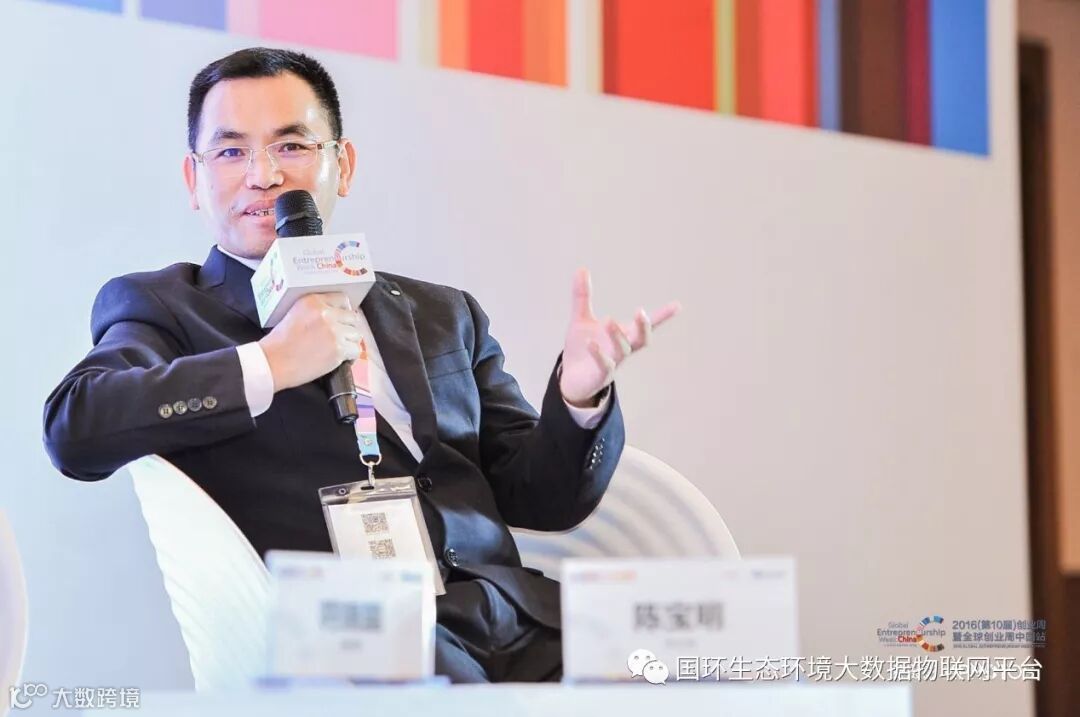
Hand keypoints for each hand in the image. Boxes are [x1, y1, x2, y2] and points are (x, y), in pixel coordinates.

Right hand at [258, 292, 361, 391]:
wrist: (273, 362)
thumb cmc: (279, 342)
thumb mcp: (293, 313)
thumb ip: (314, 310)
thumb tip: (333, 314)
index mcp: (313, 301)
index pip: (342, 299)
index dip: (343, 310)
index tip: (341, 319)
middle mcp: (326, 313)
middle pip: (352, 317)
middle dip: (347, 327)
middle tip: (340, 336)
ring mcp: (334, 331)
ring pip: (357, 334)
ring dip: (350, 341)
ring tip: (341, 348)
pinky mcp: (338, 349)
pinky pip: (356, 350)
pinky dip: (351, 356)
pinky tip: (343, 358)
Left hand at [559, 268, 680, 406]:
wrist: (570, 378)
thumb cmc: (581, 348)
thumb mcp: (581, 319)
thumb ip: (583, 296)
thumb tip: (581, 269)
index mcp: (623, 335)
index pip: (646, 325)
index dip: (662, 316)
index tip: (678, 305)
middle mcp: (622, 349)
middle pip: (641, 339)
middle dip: (644, 327)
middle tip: (640, 312)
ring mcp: (613, 363)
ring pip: (624, 351)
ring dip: (618, 336)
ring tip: (609, 320)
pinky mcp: (600, 375)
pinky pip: (604, 366)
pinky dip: (599, 354)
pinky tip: (590, 343)